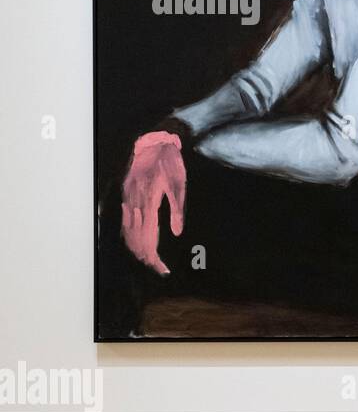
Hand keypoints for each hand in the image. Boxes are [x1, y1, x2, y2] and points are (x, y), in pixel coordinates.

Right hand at [121, 131, 186, 275]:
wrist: (154, 141)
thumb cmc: (170, 162)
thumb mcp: (179, 185)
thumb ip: (177, 210)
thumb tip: (177, 232)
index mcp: (147, 202)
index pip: (147, 237)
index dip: (153, 256)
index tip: (161, 268)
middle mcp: (134, 203)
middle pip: (135, 238)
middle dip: (146, 256)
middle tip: (157, 269)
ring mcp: (128, 198)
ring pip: (128, 231)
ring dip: (137, 247)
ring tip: (148, 260)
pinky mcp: (126, 194)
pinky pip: (125, 220)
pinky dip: (130, 234)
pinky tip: (134, 242)